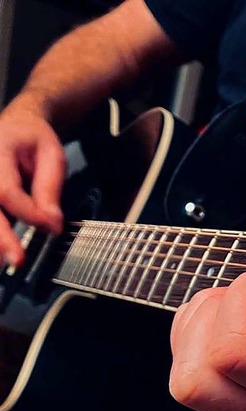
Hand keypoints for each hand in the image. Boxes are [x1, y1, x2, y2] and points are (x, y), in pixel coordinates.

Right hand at [0, 98, 65, 265]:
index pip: (6, 191)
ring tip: (6, 261)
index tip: (51, 227)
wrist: (14, 125)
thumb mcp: (51, 156)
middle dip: (0, 237)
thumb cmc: (33, 140)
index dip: (28, 214)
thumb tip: (52, 225)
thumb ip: (49, 189)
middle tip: (17, 260)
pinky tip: (2, 251)